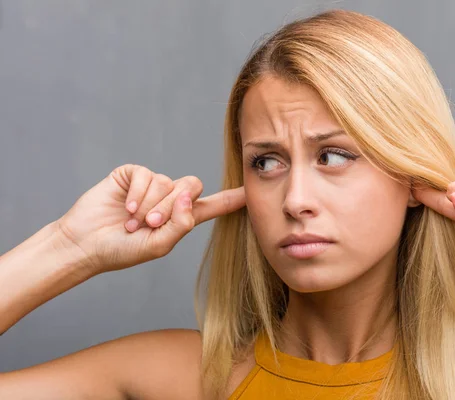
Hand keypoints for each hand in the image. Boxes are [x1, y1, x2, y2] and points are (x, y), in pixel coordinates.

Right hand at [55, 164, 245, 272]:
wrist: (86, 244)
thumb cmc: (122, 250)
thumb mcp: (158, 245)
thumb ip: (180, 224)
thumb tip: (188, 195)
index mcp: (181, 218)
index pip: (212, 205)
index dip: (232, 199)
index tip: (252, 190)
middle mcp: (169, 198)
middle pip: (191, 187)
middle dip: (171, 207)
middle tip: (150, 225)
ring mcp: (151, 185)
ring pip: (167, 182)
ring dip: (150, 205)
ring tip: (132, 222)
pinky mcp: (132, 175)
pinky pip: (146, 175)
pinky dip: (138, 193)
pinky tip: (125, 207)